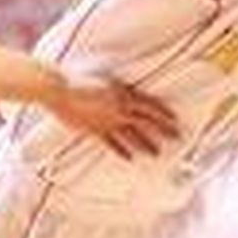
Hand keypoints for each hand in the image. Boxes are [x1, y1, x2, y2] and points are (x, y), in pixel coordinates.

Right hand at [44, 74, 179, 159]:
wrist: (60, 89)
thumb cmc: (79, 79)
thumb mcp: (106, 81)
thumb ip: (118, 90)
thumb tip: (127, 96)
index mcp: (123, 94)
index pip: (150, 105)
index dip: (164, 113)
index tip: (175, 120)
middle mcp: (119, 109)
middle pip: (146, 121)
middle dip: (163, 130)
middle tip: (177, 137)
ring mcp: (107, 121)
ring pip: (132, 135)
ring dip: (145, 144)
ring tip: (157, 153)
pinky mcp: (95, 130)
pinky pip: (111, 143)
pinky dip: (121, 151)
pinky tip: (130, 158)